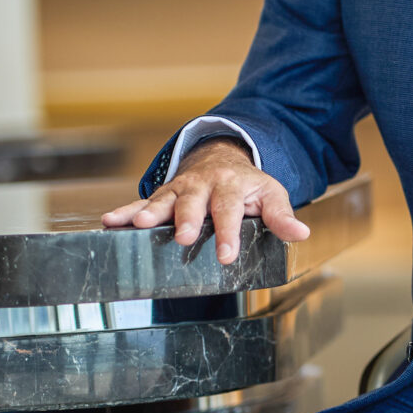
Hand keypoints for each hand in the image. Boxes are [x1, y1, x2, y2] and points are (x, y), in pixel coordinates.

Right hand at [101, 140, 309, 266]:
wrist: (222, 157)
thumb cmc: (248, 185)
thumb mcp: (270, 195)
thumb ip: (281, 216)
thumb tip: (301, 234)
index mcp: (231, 186)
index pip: (230, 210)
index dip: (228, 232)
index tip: (225, 255)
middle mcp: (202, 185)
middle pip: (194, 203)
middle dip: (186, 219)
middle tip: (182, 237)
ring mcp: (180, 189)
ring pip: (164, 200)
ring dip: (150, 212)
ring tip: (139, 225)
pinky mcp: (164, 194)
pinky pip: (141, 202)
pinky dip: (126, 212)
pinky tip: (110, 222)